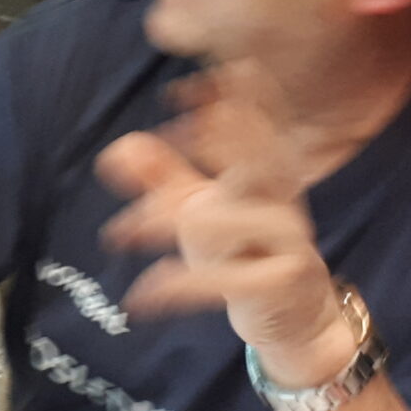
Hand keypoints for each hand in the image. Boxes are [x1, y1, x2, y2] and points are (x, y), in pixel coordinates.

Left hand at [94, 61, 349, 376]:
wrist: (295, 319)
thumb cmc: (244, 253)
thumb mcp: (200, 211)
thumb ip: (162, 177)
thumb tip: (116, 149)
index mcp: (265, 173)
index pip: (254, 126)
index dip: (230, 101)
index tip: (183, 91)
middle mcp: (281, 198)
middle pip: (236, 164)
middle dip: (187, 163)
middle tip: (148, 166)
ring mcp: (288, 238)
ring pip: (206, 220)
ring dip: (156, 227)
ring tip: (124, 235)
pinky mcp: (283, 279)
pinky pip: (221, 277)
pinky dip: (175, 285)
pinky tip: (143, 294)